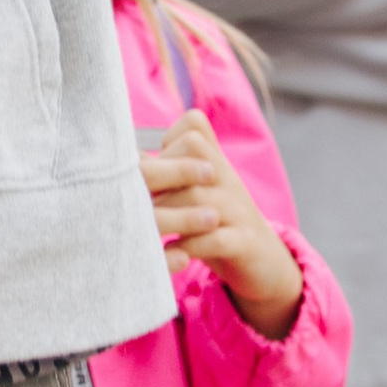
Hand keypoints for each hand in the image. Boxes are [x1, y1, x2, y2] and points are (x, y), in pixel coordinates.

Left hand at [139, 113, 303, 339]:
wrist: (261, 259)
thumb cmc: (212, 222)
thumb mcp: (193, 192)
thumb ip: (165, 173)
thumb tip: (125, 157)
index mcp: (215, 162)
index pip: (193, 127)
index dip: (169, 142)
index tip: (157, 170)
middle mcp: (228, 179)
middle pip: (192, 157)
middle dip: (160, 180)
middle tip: (143, 204)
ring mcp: (239, 209)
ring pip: (199, 199)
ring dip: (168, 215)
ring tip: (151, 229)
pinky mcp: (244, 242)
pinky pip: (216, 238)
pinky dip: (189, 245)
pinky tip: (173, 252)